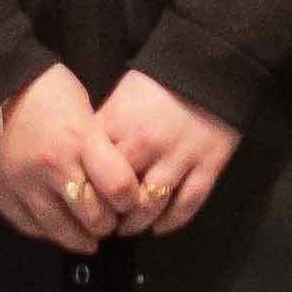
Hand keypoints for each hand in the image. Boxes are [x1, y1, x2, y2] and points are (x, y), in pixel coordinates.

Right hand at [0, 62, 140, 249]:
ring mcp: (25, 185)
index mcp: (79, 140)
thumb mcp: (82, 105)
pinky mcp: (3, 194)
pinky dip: (48, 231)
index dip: (131, 199)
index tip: (130, 199)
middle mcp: (54, 167)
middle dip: (108, 223)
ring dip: (81, 238)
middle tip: (110, 219)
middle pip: (93, 216)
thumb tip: (114, 173)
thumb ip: (98, 142)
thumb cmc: (43, 86)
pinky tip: (57, 228)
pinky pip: (30, 226)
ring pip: (61, 230)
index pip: (119, 187)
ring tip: (89, 236)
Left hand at [87, 70, 245, 235]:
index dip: (86, 193)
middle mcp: (148, 143)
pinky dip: (171, 222)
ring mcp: (180, 156)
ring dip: (136, 223)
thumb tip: (83, 164)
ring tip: (128, 227)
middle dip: (110, 212)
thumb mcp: (120, 98)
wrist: (209, 64)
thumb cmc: (157, 83)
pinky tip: (160, 226)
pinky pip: (187, 204)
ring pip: (151, 205)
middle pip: (120, 194)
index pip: (93, 171)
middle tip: (104, 222)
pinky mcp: (208, 165)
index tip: (83, 203)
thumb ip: (103, 131)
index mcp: (120, 124)